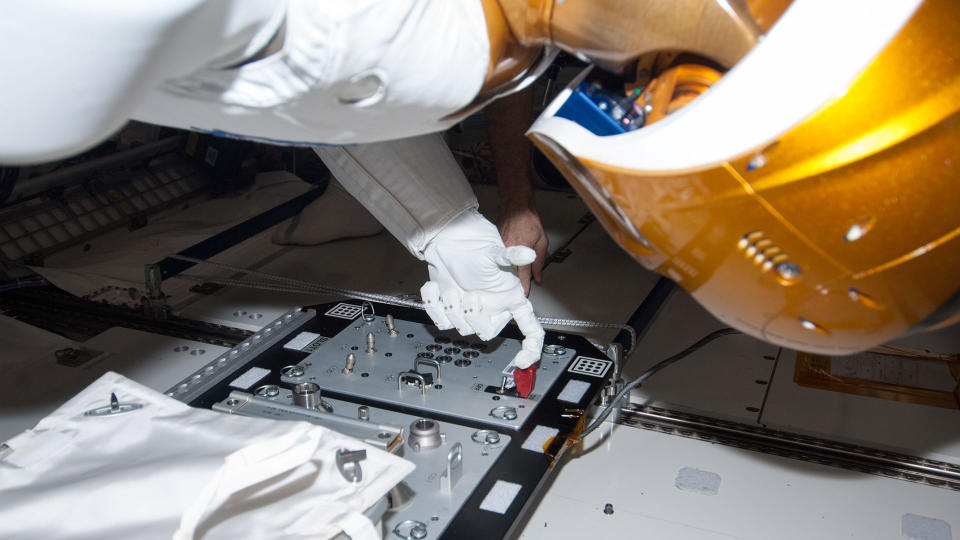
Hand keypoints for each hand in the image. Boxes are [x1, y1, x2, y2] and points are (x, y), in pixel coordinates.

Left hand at [420, 210, 544, 368]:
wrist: (447, 242)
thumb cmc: (475, 249)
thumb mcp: (494, 254)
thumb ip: (512, 256)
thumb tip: (529, 254)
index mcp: (510, 301)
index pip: (530, 330)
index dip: (530, 348)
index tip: (523, 360)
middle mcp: (492, 309)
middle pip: (486, 333)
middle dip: (474, 318)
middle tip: (470, 298)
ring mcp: (471, 311)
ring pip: (461, 328)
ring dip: (452, 308)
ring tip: (453, 288)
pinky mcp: (450, 309)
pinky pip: (439, 320)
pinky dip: (433, 304)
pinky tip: (434, 288)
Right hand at [498, 204, 547, 295]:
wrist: (516, 207)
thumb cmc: (528, 220)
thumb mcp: (542, 241)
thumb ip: (540, 261)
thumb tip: (538, 276)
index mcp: (521, 250)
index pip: (523, 274)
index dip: (524, 286)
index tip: (524, 293)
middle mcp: (509, 250)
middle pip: (513, 272)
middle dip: (517, 281)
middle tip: (520, 288)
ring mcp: (501, 247)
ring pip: (506, 265)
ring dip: (511, 272)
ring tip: (514, 278)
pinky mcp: (496, 244)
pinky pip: (502, 258)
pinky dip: (506, 262)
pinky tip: (508, 264)